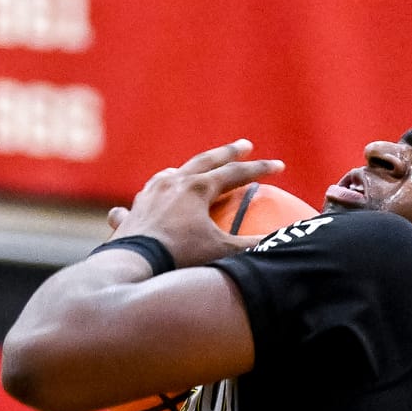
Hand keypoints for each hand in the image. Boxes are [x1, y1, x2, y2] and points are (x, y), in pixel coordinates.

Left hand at [104, 139, 284, 268]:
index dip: (259, 169)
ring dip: (183, 171)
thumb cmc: (181, 257)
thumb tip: (280, 244)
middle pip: (204, 161)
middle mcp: (172, 183)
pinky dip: (146, 200)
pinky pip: (140, 201)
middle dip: (227, 153)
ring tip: (187, 172)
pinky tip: (140, 202)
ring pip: (169, 175)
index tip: (278, 166)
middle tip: (244, 145)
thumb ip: (250, 246)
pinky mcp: (131, 213)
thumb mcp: (221, 252)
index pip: (235, 173)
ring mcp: (148, 195)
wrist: (133, 265)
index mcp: (198, 188)